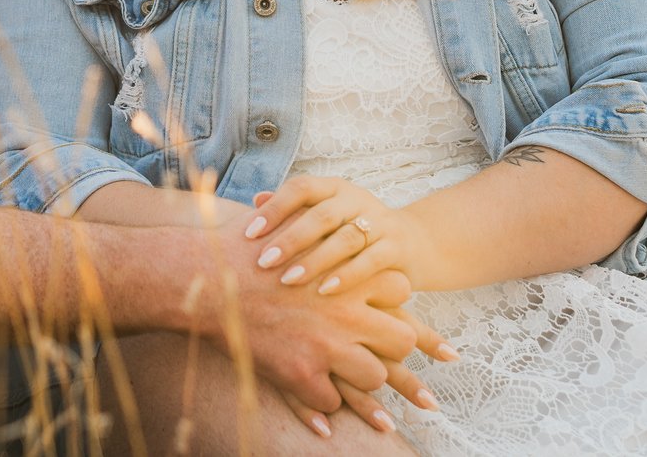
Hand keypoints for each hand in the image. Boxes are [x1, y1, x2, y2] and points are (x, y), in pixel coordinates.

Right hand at [210, 221, 453, 434]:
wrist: (207, 280)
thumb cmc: (247, 253)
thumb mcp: (296, 236)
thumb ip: (328, 243)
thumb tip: (347, 235)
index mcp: (346, 274)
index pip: (401, 294)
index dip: (413, 318)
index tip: (440, 345)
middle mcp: (345, 310)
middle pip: (400, 339)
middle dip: (399, 355)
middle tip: (408, 378)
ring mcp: (326, 344)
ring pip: (373, 376)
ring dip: (366, 383)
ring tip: (372, 404)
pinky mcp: (302, 374)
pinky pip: (331, 403)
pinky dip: (324, 407)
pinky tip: (318, 411)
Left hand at [248, 174, 438, 296]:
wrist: (414, 243)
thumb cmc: (354, 232)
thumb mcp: (327, 216)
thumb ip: (295, 209)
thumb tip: (256, 200)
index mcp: (335, 188)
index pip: (301, 187)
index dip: (275, 208)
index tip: (248, 233)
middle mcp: (357, 199)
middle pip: (321, 214)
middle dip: (290, 239)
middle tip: (263, 262)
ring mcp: (380, 222)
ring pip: (345, 238)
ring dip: (315, 260)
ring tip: (288, 280)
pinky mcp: (397, 247)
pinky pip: (371, 261)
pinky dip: (347, 276)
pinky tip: (325, 292)